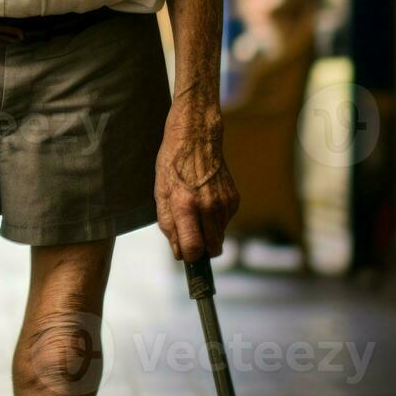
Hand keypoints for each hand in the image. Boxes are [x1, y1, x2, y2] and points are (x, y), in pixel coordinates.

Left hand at [154, 101, 238, 261]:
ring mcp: (224, 203)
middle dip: (201, 249)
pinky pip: (225, 222)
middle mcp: (208, 206)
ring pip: (219, 236)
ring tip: (195, 210)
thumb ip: (168, 225)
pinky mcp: (234, 200)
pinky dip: (215, 219)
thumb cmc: (173, 164)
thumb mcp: (160, 193)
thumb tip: (179, 251)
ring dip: (208, 233)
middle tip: (190, 236)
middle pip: (212, 249)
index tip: (185, 255)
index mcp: (185, 205)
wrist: (196, 139)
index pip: (193, 248)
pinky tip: (206, 200)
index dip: (188, 257)